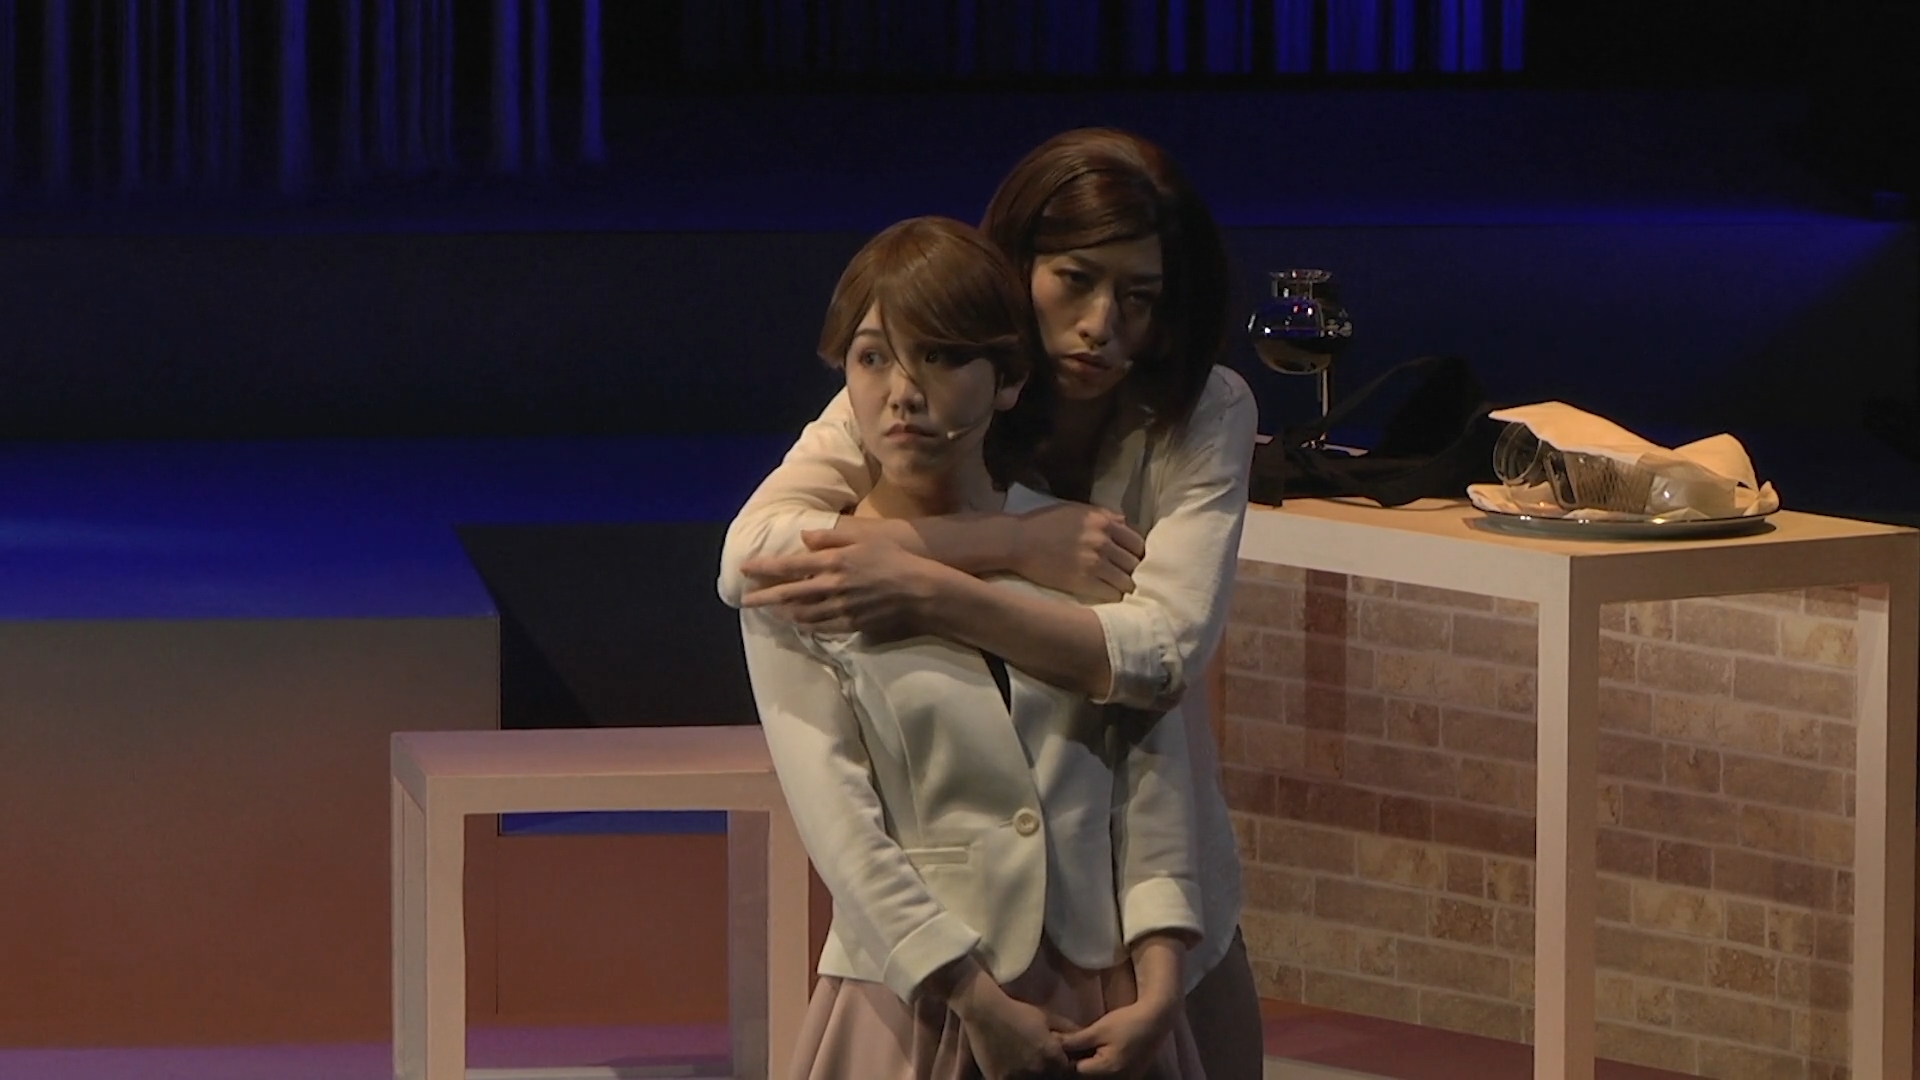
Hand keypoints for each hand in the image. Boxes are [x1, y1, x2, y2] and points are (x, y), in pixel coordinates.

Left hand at [738, 530, 937, 640]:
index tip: (746, 569)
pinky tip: (801, 623)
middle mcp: (830, 587)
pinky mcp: (851, 625)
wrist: (919, 591)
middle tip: (745, 600)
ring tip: (772, 611)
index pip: (789, 566)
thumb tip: (804, 538)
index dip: (764, 568)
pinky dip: (807, 626)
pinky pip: (821, 628)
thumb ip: (831, 537)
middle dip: (763, 597)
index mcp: (832, 562)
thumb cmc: (894, 558)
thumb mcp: (864, 538)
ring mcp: (839, 609)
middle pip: (788, 594)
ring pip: (802, 615)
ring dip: (783, 613)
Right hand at [960, 993, 1078, 1079]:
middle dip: (1048, 1073)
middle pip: (1051, 1079)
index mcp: (1052, 1056)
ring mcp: (1018, 1077)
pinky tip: (1011, 1071)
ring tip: (1023, 1063)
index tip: (1057, 1063)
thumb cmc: (1018, 1011)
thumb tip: (1084, 1036)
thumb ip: (1068, 1029)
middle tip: (1036, 1059)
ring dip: (1031, 1076)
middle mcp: (1038, 1070)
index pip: (1067, 1073)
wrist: (986, 1011)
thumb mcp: (1046, 1016)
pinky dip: (1013, 1078)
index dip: (1063, 1069)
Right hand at [1012, 504, 1144, 602]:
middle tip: (1131, 580)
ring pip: (1127, 582)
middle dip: (1135, 573)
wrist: (1017, 541)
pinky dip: (1114, 597)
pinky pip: (1112, 594)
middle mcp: (1103, 541)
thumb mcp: (1076, 510)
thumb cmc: (1044, 523)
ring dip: (1126, 588)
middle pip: (1135, 563)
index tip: (1135, 562)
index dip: (1139, 555)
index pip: (1137, 542)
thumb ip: (1103, 514)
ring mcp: (1094, 562)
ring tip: (1121, 591)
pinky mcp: (1083, 581)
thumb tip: (1125, 521)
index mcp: (1104, 521)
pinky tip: (1109, 597)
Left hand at [1059, 999, 1176, 1077]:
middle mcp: (1118, 1079)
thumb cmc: (1127, 1022)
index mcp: (1108, 1070)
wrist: (1156, 1019)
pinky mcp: (1133, 1074)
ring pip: (1100, 1074)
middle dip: (1081, 1059)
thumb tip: (1054, 1044)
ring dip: (1093, 1061)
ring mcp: (1127, 1078)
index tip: (1071, 1041)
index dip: (1071, 1055)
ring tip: (1094, 1044)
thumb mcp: (1098, 1030)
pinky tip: (1106, 1048)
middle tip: (1082, 1041)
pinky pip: (1112, 1073)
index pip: (1077, 1070)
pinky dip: (1105, 1063)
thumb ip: (1076, 1041)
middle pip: (1089, 1074)